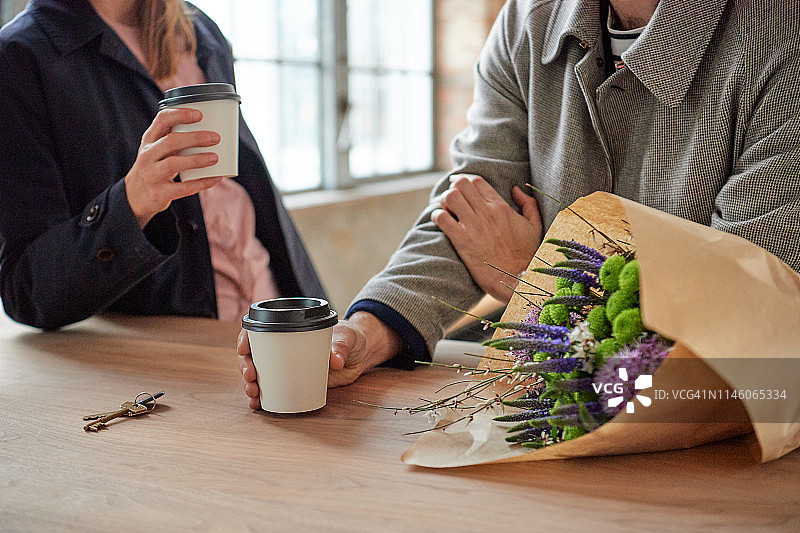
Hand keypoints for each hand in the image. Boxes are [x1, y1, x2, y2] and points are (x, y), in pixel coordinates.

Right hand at [125, 107, 223, 227]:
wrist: (137, 195)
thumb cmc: (155, 167)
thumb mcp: (158, 150)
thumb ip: (176, 140)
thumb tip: (213, 132)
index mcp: (149, 140)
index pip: (161, 120)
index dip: (180, 115)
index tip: (200, 114)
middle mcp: (148, 155)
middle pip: (170, 141)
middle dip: (194, 138)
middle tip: (215, 137)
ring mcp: (152, 175)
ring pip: (173, 163)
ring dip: (196, 159)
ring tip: (215, 157)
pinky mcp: (159, 193)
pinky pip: (183, 187)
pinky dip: (201, 182)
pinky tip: (216, 178)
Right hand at [237, 312, 401, 408]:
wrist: (361, 354)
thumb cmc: (350, 338)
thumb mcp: (347, 338)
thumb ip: (340, 347)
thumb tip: (335, 361)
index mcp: (291, 330)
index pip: (260, 331)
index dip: (246, 339)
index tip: (244, 350)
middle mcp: (284, 348)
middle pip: (255, 355)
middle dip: (246, 366)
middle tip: (250, 377)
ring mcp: (288, 367)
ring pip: (260, 374)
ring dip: (250, 384)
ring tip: (252, 394)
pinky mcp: (296, 382)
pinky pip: (273, 390)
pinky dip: (263, 398)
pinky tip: (257, 405)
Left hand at [431, 174, 542, 302]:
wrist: (519, 279)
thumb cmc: (528, 255)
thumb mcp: (535, 226)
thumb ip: (528, 204)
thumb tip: (515, 189)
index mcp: (501, 207)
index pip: (476, 181)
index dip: (465, 181)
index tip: (460, 187)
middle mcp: (486, 213)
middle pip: (461, 185)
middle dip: (453, 189)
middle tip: (452, 200)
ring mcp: (473, 226)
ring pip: (450, 197)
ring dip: (444, 201)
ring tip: (447, 211)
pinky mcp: (462, 241)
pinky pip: (442, 219)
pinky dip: (437, 217)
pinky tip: (441, 222)